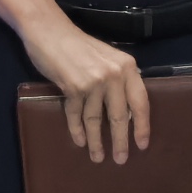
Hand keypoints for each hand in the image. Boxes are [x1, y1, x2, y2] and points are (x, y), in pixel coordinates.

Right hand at [28, 21, 152, 164]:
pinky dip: (77, 130)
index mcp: (127, 67)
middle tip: (121, 160)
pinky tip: (79, 142)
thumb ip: (118, 80)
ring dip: (96, 141)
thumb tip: (126, 111)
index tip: (142, 145)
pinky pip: (77, 115)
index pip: (140, 102)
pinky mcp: (73, 87)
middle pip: (119, 116)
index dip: (142, 126)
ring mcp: (93, 82)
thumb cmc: (78, 46)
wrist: (49, 32)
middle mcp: (114, 75)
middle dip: (120, 141)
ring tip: (98, 157)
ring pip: (96, 119)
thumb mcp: (107, 59)